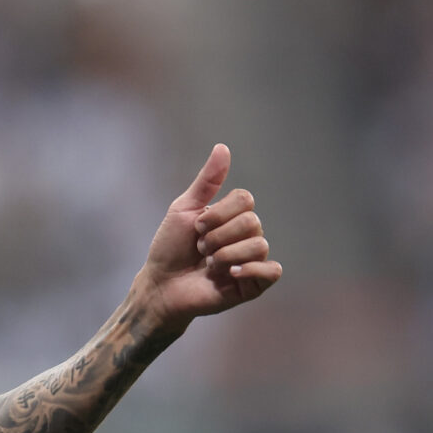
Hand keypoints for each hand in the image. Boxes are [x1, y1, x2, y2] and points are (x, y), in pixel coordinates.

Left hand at [136, 143, 281, 330]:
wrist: (160, 285)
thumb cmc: (169, 248)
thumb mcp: (184, 210)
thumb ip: (207, 181)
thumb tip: (223, 147)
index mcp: (232, 217)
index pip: (245, 199)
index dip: (218, 213)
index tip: (196, 227)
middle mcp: (246, 236)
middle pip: (252, 221)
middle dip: (217, 236)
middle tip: (199, 249)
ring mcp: (251, 260)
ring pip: (259, 244)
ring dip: (225, 254)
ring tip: (208, 264)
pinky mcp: (253, 284)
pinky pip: (273, 270)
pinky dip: (252, 269)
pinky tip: (230, 273)